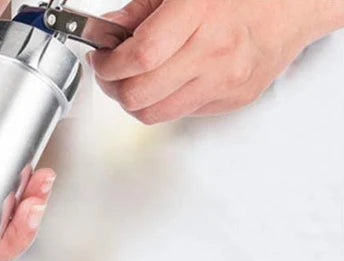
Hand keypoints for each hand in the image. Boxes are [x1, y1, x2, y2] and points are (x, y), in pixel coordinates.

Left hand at [90, 0, 343, 123]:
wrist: (295, 3)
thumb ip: (142, 10)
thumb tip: (110, 31)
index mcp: (200, 13)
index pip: (139, 57)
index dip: (109, 65)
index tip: (101, 59)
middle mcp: (213, 52)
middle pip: (140, 95)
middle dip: (114, 87)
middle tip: (110, 73)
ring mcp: (224, 81)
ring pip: (154, 114)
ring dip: (134, 101)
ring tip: (133, 81)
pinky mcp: (231, 100)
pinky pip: (181, 113)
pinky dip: (164, 101)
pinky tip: (168, 80)